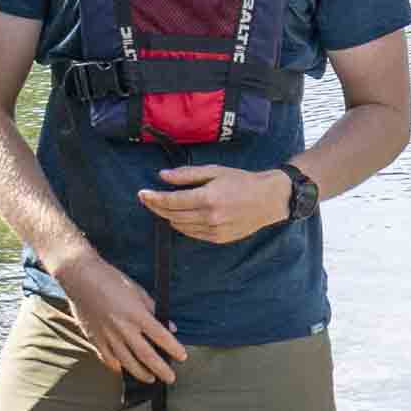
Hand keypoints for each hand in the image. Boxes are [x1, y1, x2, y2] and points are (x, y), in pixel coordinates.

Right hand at [46, 241, 187, 383]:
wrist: (80, 277)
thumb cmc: (110, 279)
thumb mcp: (138, 290)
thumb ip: (154, 309)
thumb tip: (170, 326)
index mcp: (137, 314)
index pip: (161, 336)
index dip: (174, 348)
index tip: (182, 356)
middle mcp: (124, 328)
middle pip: (147, 355)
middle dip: (161, 369)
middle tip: (170, 378)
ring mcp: (108, 336)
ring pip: (127, 362)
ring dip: (141, 373)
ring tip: (151, 379)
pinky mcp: (95, 338)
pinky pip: (108, 358)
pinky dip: (117, 366)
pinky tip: (123, 369)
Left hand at [137, 163, 298, 248]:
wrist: (268, 200)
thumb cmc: (242, 181)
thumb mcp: (214, 171)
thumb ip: (187, 175)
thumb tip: (162, 176)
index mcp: (208, 198)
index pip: (171, 201)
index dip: (153, 198)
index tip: (141, 194)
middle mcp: (209, 217)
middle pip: (172, 215)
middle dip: (157, 207)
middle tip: (147, 199)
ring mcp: (214, 231)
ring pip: (180, 226)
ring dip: (168, 217)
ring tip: (163, 206)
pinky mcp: (218, 239)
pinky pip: (192, 234)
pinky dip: (182, 225)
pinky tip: (181, 216)